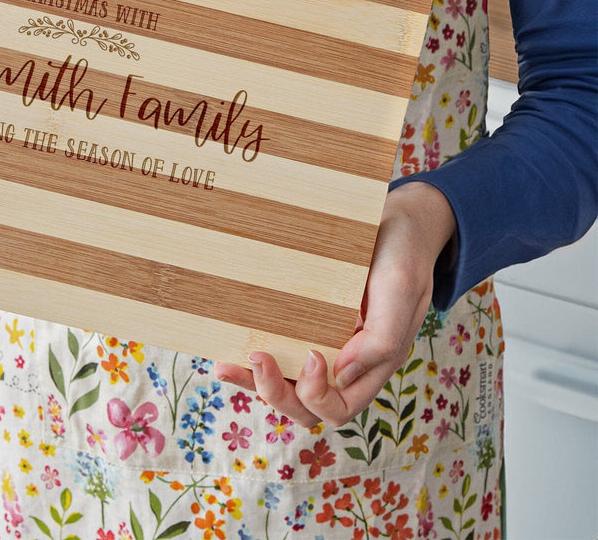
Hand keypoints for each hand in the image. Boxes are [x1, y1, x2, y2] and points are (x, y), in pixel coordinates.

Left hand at [216, 181, 456, 426]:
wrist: (395, 221)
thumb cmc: (402, 253)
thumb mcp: (401, 289)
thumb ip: (382, 339)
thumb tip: (340, 375)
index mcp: (372, 364)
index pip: (339, 407)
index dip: (318, 394)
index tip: (310, 354)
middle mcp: (344, 361)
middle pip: (306, 405)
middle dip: (276, 393)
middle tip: (258, 357)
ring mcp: (322, 341)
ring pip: (285, 384)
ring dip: (254, 383)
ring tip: (226, 366)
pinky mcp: (303, 319)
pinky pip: (276, 350)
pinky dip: (250, 359)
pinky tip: (226, 351)